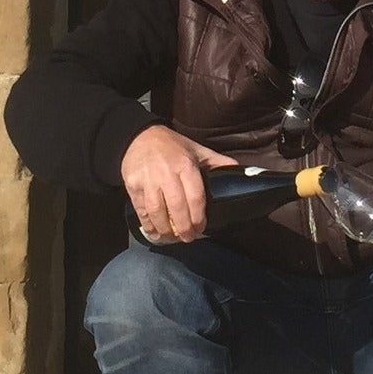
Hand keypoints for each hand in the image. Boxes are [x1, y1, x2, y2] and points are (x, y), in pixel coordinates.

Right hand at [121, 125, 237, 242]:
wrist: (138, 136)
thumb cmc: (171, 145)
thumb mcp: (196, 149)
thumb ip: (217, 162)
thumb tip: (240, 170)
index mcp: (185, 165)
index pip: (195, 197)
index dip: (199, 217)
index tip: (201, 227)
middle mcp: (166, 173)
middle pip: (177, 207)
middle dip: (184, 228)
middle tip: (188, 237)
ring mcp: (148, 180)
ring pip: (157, 211)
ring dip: (165, 229)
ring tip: (172, 237)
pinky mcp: (132, 185)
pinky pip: (141, 210)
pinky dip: (148, 224)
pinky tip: (155, 232)